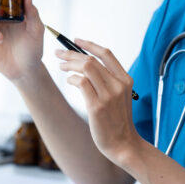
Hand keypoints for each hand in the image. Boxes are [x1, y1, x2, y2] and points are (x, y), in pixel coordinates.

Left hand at [56, 39, 140, 164]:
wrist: (124, 144)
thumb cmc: (118, 121)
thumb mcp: (120, 96)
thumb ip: (109, 80)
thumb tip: (86, 64)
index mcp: (126, 79)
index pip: (106, 54)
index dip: (89, 44)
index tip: (75, 40)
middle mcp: (118, 84)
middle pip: (92, 59)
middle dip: (71, 53)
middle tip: (59, 54)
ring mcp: (109, 95)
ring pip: (86, 67)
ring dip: (69, 64)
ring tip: (61, 67)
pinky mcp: (97, 106)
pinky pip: (81, 83)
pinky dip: (72, 79)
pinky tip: (69, 81)